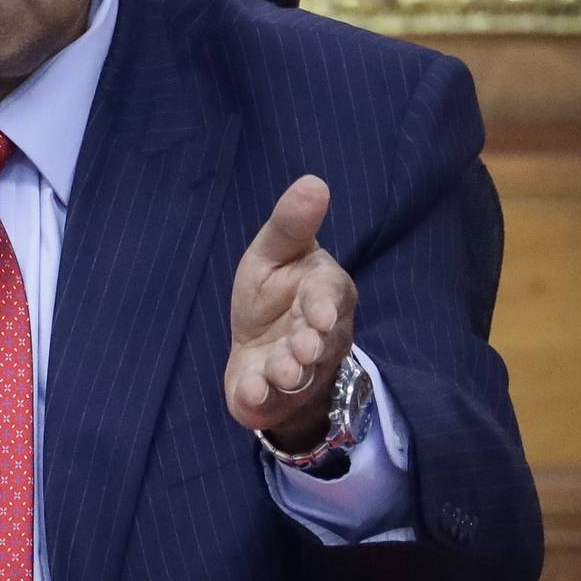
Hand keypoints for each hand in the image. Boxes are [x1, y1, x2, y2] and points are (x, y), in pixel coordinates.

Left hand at [224, 176, 358, 452]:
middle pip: (322, 341)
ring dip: (289, 372)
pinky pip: (271, 399)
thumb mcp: (275, 252)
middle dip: (311, 344)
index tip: (315, 312)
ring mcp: (302, 370)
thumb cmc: (273, 292)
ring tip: (279, 370)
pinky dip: (260, 396)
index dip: (324, 305)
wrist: (258, 347)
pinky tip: (250, 390)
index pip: (330, 296)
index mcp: (324, 294)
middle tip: (301, 346)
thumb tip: (314, 181)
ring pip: (301, 373)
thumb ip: (291, 224)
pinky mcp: (275, 396)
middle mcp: (321, 335)